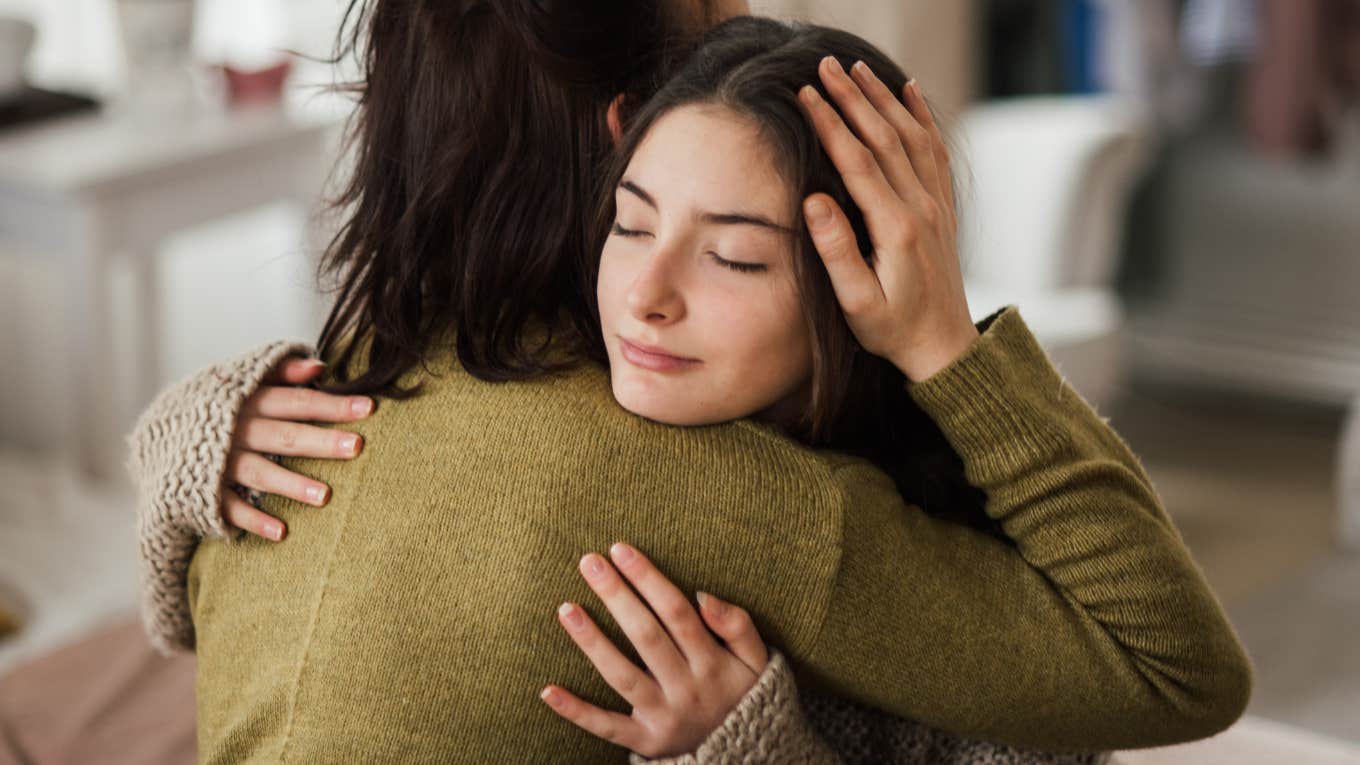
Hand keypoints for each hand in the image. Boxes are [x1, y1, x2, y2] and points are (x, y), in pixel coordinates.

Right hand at [222, 356, 373, 540]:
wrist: (157, 435)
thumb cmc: (221, 406)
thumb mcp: (244, 381)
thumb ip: (282, 372)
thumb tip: (321, 367)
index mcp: (247, 399)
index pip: (296, 401)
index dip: (331, 404)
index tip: (369, 407)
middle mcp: (234, 429)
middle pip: (282, 435)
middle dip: (319, 441)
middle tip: (355, 447)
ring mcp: (218, 461)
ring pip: (258, 471)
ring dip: (290, 484)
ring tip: (325, 496)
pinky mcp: (204, 490)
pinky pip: (229, 507)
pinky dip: (252, 520)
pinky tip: (281, 532)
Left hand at [540, 543, 768, 758]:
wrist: (749, 754)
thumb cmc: (743, 692)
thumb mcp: (758, 659)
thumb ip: (737, 625)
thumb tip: (702, 595)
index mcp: (712, 663)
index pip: (676, 613)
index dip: (648, 579)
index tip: (621, 550)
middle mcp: (686, 689)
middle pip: (646, 636)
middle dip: (616, 596)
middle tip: (589, 562)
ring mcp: (663, 717)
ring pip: (621, 676)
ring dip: (591, 642)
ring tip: (565, 608)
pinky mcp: (646, 741)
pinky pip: (607, 726)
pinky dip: (576, 711)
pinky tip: (547, 690)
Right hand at [799, 56, 978, 381]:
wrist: (944, 346)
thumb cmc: (893, 330)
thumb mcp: (857, 303)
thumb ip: (837, 251)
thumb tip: (814, 200)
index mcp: (896, 229)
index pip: (859, 163)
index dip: (831, 125)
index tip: (807, 95)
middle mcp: (921, 208)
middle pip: (885, 138)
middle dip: (853, 98)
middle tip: (825, 66)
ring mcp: (936, 204)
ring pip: (911, 136)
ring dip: (883, 98)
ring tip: (857, 68)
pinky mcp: (942, 207)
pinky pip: (934, 150)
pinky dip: (921, 116)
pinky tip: (908, 91)